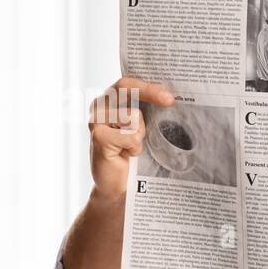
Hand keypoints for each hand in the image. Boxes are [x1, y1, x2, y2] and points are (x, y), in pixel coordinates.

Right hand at [88, 77, 173, 198]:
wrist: (116, 184)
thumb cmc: (129, 152)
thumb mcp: (139, 128)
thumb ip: (146, 111)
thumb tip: (171, 98)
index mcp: (109, 100)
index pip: (127, 84)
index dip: (148, 86)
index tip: (169, 96)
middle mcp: (99, 106)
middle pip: (126, 89)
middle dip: (149, 92)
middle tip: (169, 101)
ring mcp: (96, 120)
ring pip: (132, 116)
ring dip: (139, 134)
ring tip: (130, 145)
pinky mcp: (98, 137)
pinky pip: (130, 137)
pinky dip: (134, 148)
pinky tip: (124, 154)